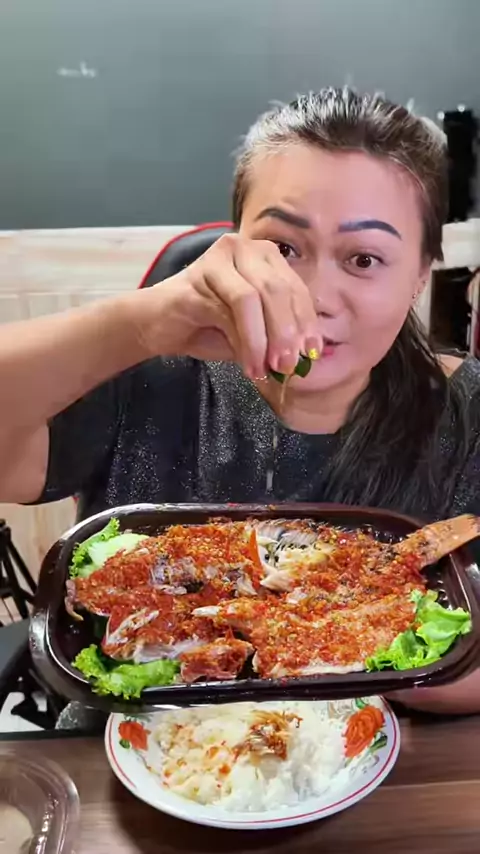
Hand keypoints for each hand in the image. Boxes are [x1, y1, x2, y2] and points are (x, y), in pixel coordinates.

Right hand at [139, 234, 320, 377]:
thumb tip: (305, 355)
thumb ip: (277, 334)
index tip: (312, 353)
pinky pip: (230, 309)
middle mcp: (243, 248)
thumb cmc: (208, 325)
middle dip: (287, 332)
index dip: (306, 322)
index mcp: (263, 256)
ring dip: (265, 339)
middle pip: (278, 289)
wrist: (157, 325)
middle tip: (289, 366)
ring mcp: (219, 259)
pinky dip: (245, 341)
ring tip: (266, 369)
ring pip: (255, 297)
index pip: (295, 287)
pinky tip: (248, 365)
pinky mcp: (198, 278)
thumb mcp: (253, 331)